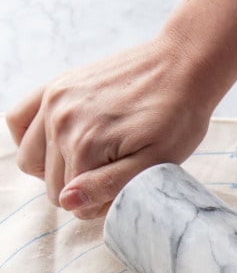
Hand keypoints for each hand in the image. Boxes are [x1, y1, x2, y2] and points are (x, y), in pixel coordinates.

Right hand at [5, 0, 236, 220]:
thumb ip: (109, 186)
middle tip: (112, 177)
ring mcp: (54, 100)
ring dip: (55, 169)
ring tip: (90, 162)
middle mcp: (61, 121)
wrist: (182, 67)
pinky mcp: (55, 85)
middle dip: (80, 191)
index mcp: (85, 145)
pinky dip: (31, 139)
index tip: (122, 191)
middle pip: (51, 185)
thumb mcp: (153, 165)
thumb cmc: (176, 119)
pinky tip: (59, 144)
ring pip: (30, 160)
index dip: (99, 205)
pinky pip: (18, 121)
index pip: (73, 204)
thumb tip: (67, 202)